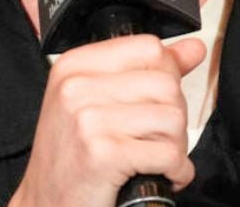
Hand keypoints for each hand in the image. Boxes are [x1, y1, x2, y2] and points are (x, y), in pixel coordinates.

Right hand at [9, 35, 206, 206]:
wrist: (45, 204)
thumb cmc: (73, 156)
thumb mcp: (98, 102)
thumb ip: (148, 70)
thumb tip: (193, 48)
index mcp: (76, 65)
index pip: (151, 48)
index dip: (166, 77)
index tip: (154, 102)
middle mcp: (77, 87)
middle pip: (167, 84)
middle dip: (174, 118)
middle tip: (155, 139)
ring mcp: (88, 120)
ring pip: (172, 118)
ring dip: (176, 146)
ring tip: (154, 157)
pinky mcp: (103, 154)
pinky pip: (169, 154)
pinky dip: (176, 171)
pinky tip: (160, 175)